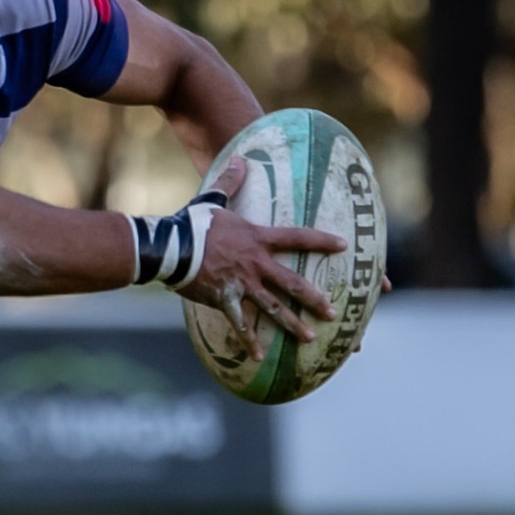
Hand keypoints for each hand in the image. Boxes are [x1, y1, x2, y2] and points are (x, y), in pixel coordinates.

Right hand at [178, 158, 345, 360]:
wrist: (170, 247)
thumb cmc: (191, 222)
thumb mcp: (213, 199)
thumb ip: (230, 181)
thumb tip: (239, 158)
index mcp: (257, 239)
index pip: (297, 238)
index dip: (322, 241)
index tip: (343, 246)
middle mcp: (256, 264)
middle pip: (293, 283)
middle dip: (315, 299)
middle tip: (334, 313)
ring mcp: (242, 284)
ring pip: (274, 307)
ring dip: (292, 323)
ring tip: (310, 338)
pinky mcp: (224, 299)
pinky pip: (240, 324)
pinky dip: (250, 341)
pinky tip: (259, 356)